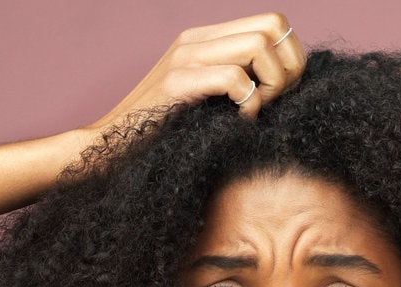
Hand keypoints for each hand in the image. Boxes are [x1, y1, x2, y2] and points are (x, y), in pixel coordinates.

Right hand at [91, 12, 305, 130]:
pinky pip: (234, 78)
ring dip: (272, 84)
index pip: (272, 22)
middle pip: (273, 26)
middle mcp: (195, 40)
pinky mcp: (176, 83)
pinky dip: (249, 104)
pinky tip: (239, 122)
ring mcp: (185, 58)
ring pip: (259, 46)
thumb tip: (287, 83)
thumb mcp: (206, 99)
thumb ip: (238, 81)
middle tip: (276, 100)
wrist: (109, 149)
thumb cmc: (163, 134)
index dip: (291, 55)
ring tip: (256, 110)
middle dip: (290, 66)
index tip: (282, 91)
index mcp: (205, 39)